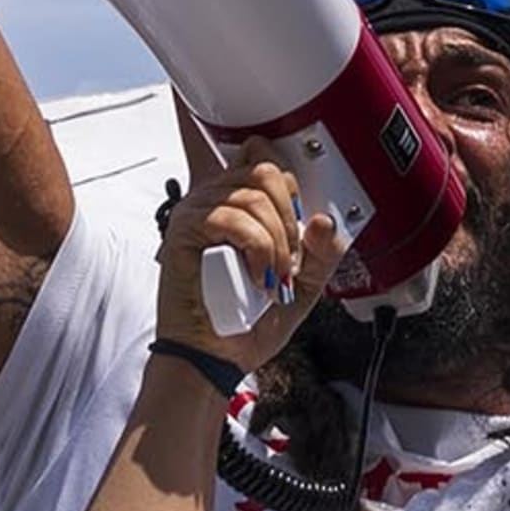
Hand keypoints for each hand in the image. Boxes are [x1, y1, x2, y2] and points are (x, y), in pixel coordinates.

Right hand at [156, 141, 345, 374]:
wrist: (218, 357)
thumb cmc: (251, 319)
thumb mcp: (305, 283)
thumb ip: (322, 252)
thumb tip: (326, 221)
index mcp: (241, 203)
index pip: (260, 153)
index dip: (289, 179)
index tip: (302, 220)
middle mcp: (215, 199)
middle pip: (264, 170)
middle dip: (291, 218)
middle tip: (291, 260)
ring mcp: (196, 211)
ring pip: (253, 195)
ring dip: (277, 242)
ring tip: (275, 278)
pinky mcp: (184, 231)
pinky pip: (232, 219)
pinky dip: (258, 250)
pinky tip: (258, 278)